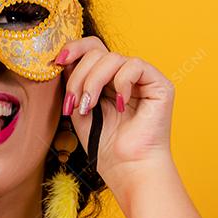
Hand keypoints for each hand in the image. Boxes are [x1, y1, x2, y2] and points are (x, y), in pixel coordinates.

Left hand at [56, 36, 175, 192]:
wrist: (127, 168)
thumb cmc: (104, 146)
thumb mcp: (79, 108)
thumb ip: (73, 82)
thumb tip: (62, 57)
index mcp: (108, 79)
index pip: (92, 49)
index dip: (74, 49)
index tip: (57, 61)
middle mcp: (125, 75)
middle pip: (98, 51)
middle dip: (79, 75)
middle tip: (74, 103)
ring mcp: (143, 79)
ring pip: (113, 57)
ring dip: (94, 81)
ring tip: (89, 106)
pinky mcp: (160, 84)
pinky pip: (135, 65)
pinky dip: (122, 82)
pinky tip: (120, 105)